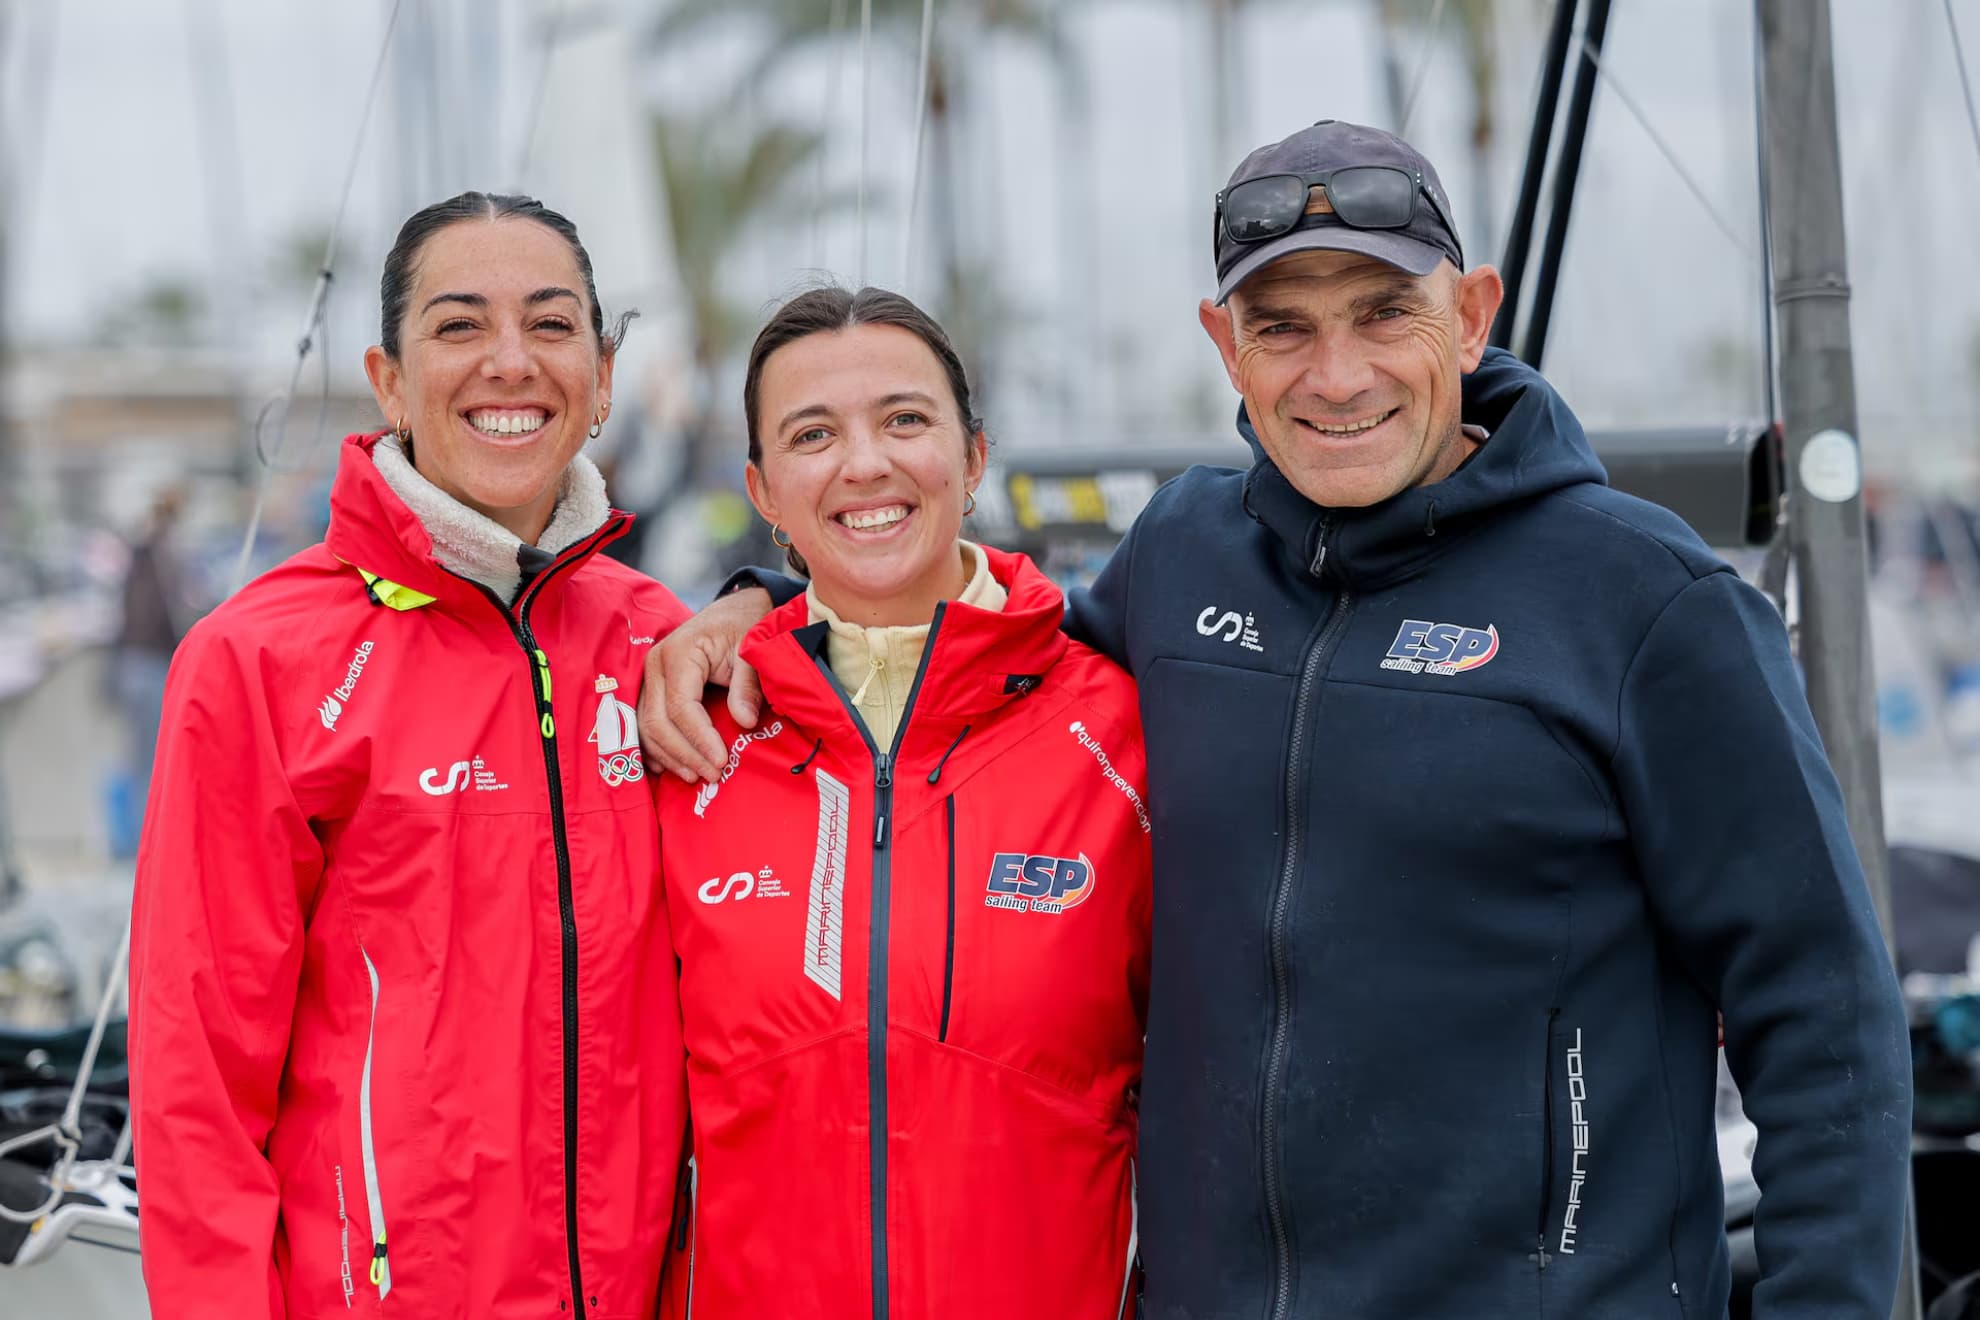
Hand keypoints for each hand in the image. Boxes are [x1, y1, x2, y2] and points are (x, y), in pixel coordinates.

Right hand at [639, 588, 772, 780]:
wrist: (732, 613)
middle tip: (712, 775)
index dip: (699, 738)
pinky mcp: (651, 688)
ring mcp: (649, 677)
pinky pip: (644, 724)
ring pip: (647, 727)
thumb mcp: (751, 651)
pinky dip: (656, 748)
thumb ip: (747, 686)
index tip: (721, 761)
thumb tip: (744, 722)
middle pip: (658, 722)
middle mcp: (655, 665)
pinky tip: (671, 767)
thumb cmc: (742, 628)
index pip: (681, 707)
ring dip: (670, 756)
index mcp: (678, 653)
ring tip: (696, 775)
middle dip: (684, 754)